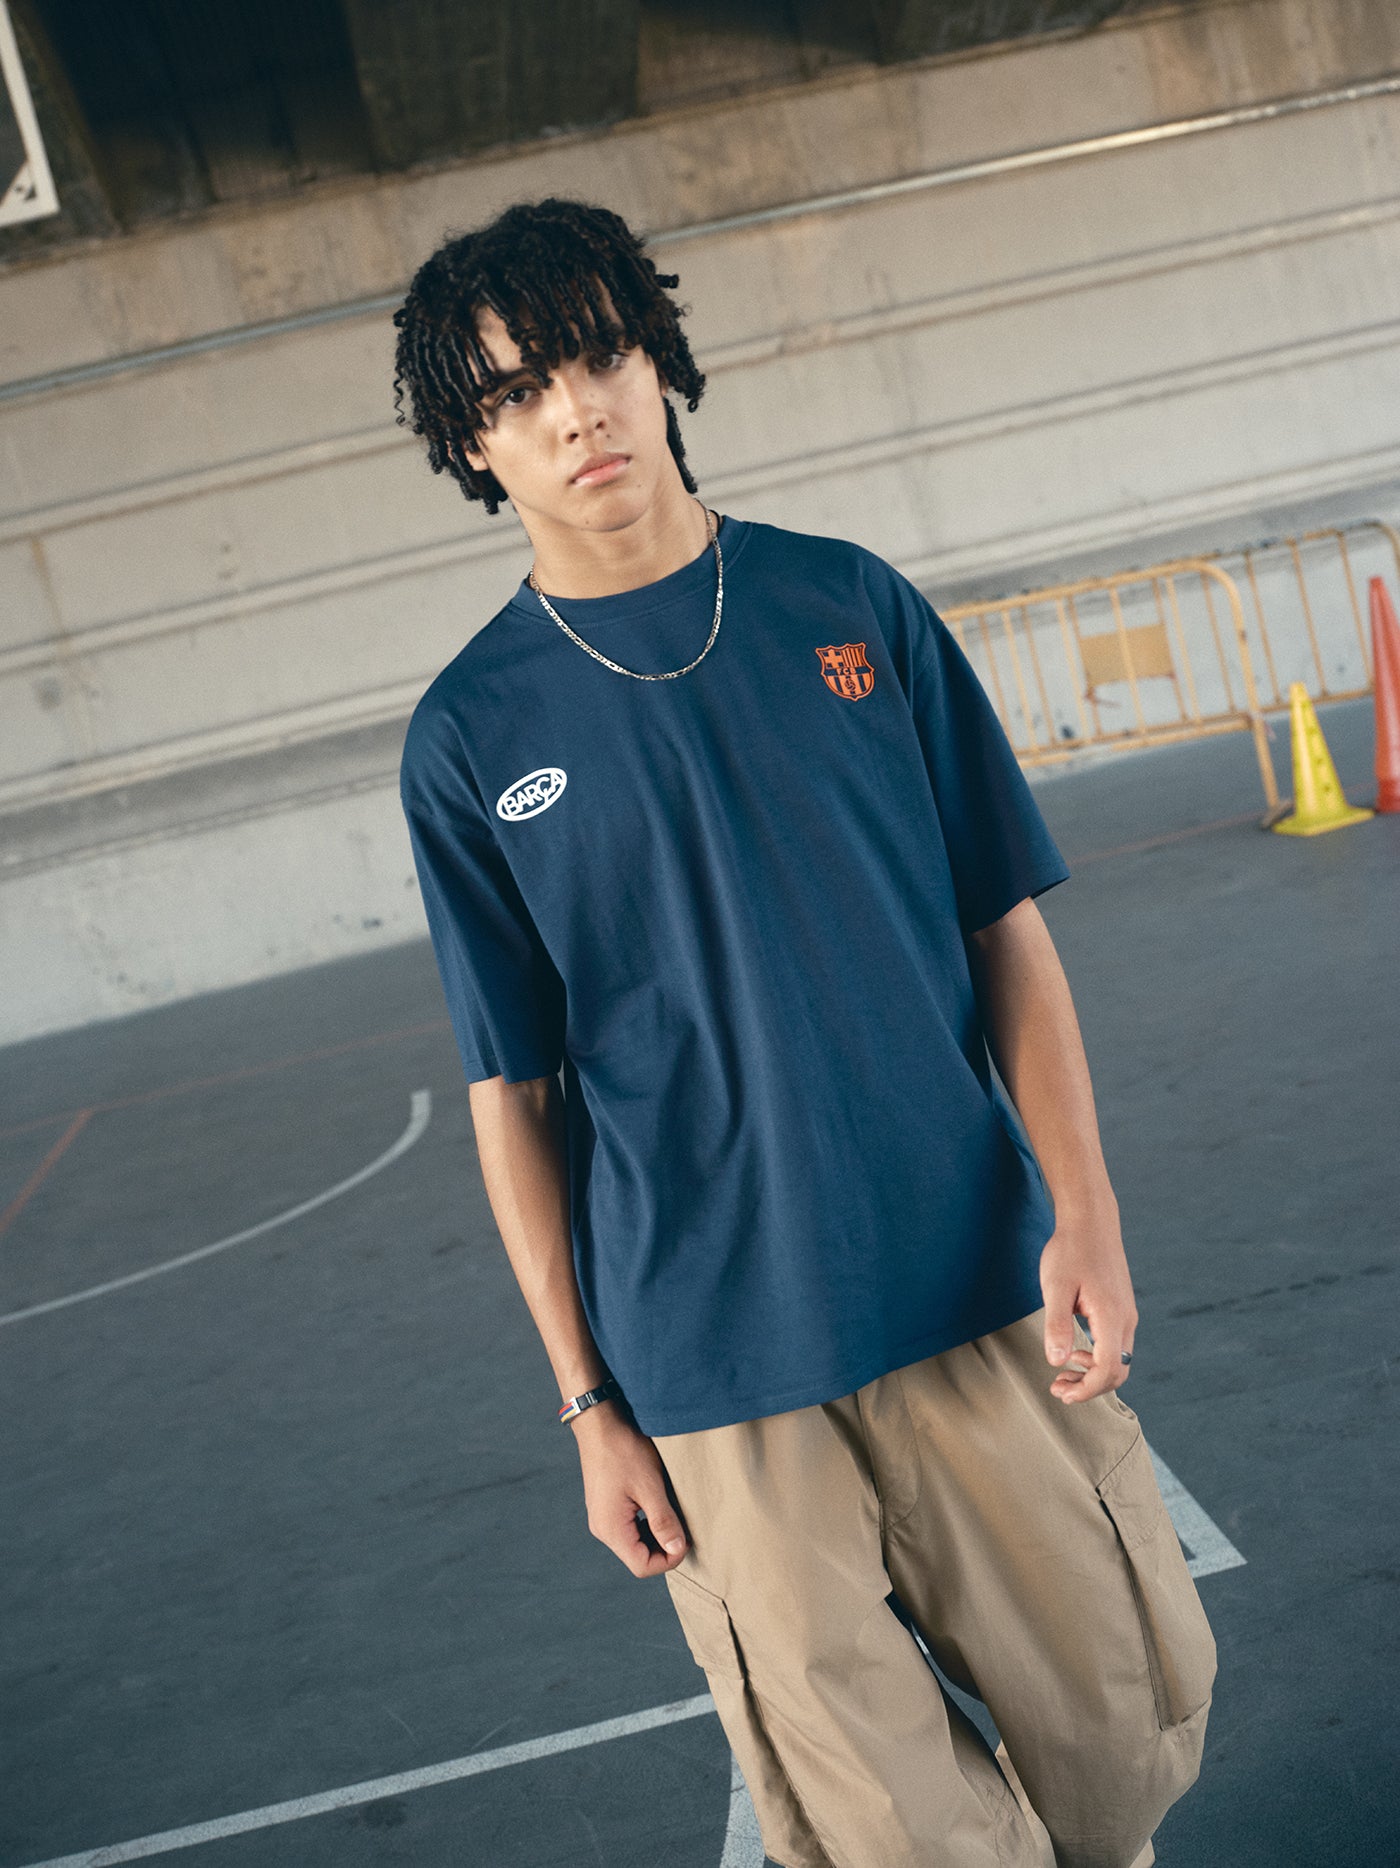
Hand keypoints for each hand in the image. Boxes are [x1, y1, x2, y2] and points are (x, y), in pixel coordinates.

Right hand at [571, 1403, 690, 1575]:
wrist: (600, 1423)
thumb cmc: (623, 1451)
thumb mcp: (650, 1486)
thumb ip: (663, 1521)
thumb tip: (677, 1549)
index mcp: (611, 1529)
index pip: (642, 1566)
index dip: (668, 1560)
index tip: (686, 1541)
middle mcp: (602, 1528)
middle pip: (637, 1557)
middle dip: (663, 1549)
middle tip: (683, 1529)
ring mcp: (602, 1517)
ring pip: (633, 1543)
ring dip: (655, 1536)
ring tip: (672, 1516)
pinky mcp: (605, 1506)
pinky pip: (627, 1527)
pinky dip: (646, 1525)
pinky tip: (657, 1506)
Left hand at [1040, 1206, 1138, 1403]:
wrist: (1090, 1222)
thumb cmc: (1070, 1251)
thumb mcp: (1056, 1287)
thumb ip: (1057, 1325)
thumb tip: (1057, 1361)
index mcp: (1111, 1317)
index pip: (1108, 1369)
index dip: (1087, 1390)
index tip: (1061, 1393)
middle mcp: (1125, 1320)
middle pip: (1118, 1372)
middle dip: (1089, 1388)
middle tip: (1057, 1389)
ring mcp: (1126, 1315)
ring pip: (1118, 1360)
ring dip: (1092, 1374)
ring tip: (1061, 1374)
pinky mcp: (1120, 1309)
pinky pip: (1115, 1345)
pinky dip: (1096, 1358)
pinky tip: (1073, 1352)